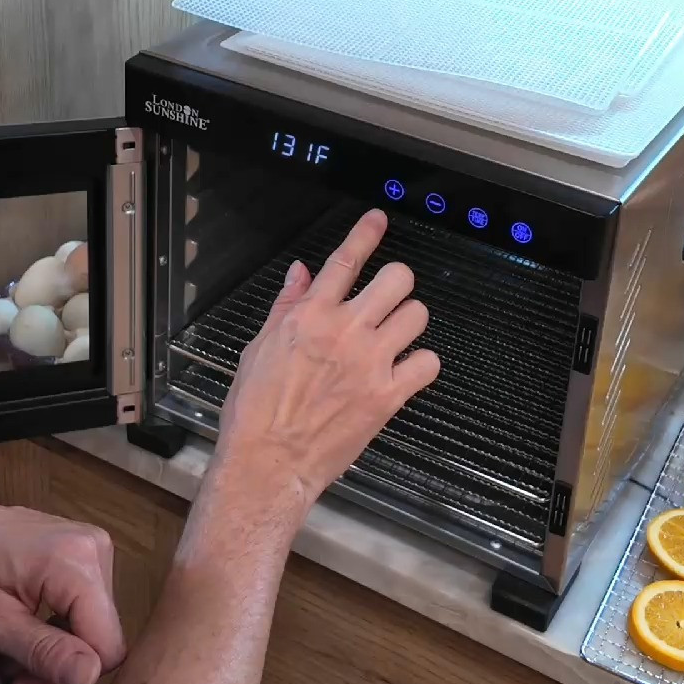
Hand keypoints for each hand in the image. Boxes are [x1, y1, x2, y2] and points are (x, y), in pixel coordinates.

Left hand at [0, 474, 125, 683]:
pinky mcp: (86, 549)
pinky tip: (26, 620)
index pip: (108, 648)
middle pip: (103, 636)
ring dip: (57, 646)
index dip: (71, 676)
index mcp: (78, 562)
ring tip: (12, 642)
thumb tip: (89, 678)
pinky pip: (87, 605)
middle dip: (59, 662)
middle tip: (12, 668)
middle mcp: (98, 548)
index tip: (23, 680)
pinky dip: (58, 623)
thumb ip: (43, 652)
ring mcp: (95, 545)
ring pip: (96, 624)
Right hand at [211, 209, 439, 526]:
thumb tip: (301, 274)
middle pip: (396, 279)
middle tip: (390, 296)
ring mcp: (370, 362)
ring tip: (396, 335)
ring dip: (409, 321)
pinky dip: (422, 364)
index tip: (378, 220)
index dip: (366, 233)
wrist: (267, 463)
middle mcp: (345, 332)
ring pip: (417, 315)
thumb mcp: (260, 348)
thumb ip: (286, 306)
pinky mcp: (388, 395)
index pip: (346, 260)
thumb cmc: (255, 412)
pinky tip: (407, 370)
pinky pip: (428, 363)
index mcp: (309, 316)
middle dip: (396, 282)